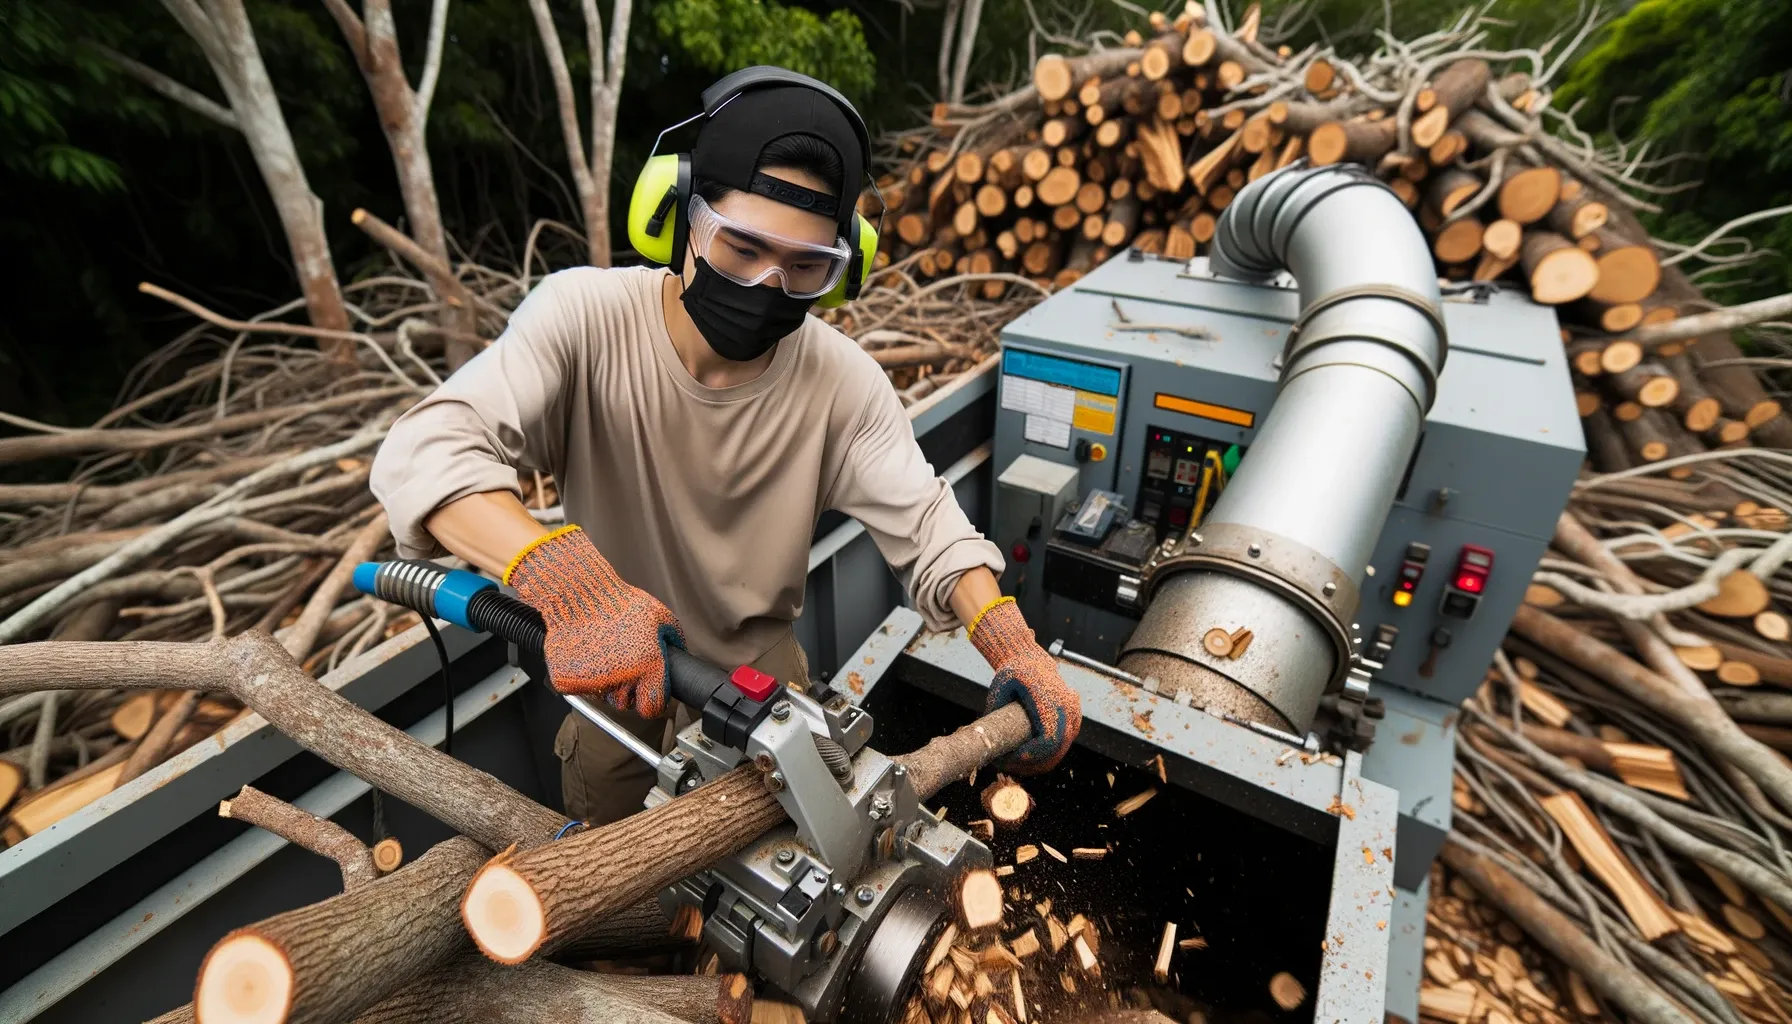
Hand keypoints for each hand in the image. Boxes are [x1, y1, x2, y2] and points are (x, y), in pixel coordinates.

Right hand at [505, 525, 685, 717]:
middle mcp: (621, 678)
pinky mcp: (567, 681)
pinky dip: (579, 675)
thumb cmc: (618, 602)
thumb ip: (675, 639)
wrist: (578, 594)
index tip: (647, 694)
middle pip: (625, 703)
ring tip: (602, 652)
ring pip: (601, 695)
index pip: (652, 708)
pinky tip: (584, 652)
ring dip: (603, 681)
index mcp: (647, 666)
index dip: (651, 701)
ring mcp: (591, 682)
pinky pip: (577, 688)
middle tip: (621, 664)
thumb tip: (681, 656)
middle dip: (625, 690)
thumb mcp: (659, 615)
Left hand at [967, 598, 1080, 772]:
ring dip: (1040, 762)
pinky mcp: (1074, 719)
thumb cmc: (1013, 674)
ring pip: (1062, 750)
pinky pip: (1063, 744)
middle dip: (1033, 763)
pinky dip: (1047, 755)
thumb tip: (989, 740)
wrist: (1031, 661)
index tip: (1012, 758)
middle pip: (1057, 748)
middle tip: (1008, 766)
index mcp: (1050, 698)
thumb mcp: (999, 688)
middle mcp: (1067, 706)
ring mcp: (1074, 713)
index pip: (1049, 738)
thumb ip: (995, 711)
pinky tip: (1027, 758)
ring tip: (1015, 763)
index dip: (1033, 754)